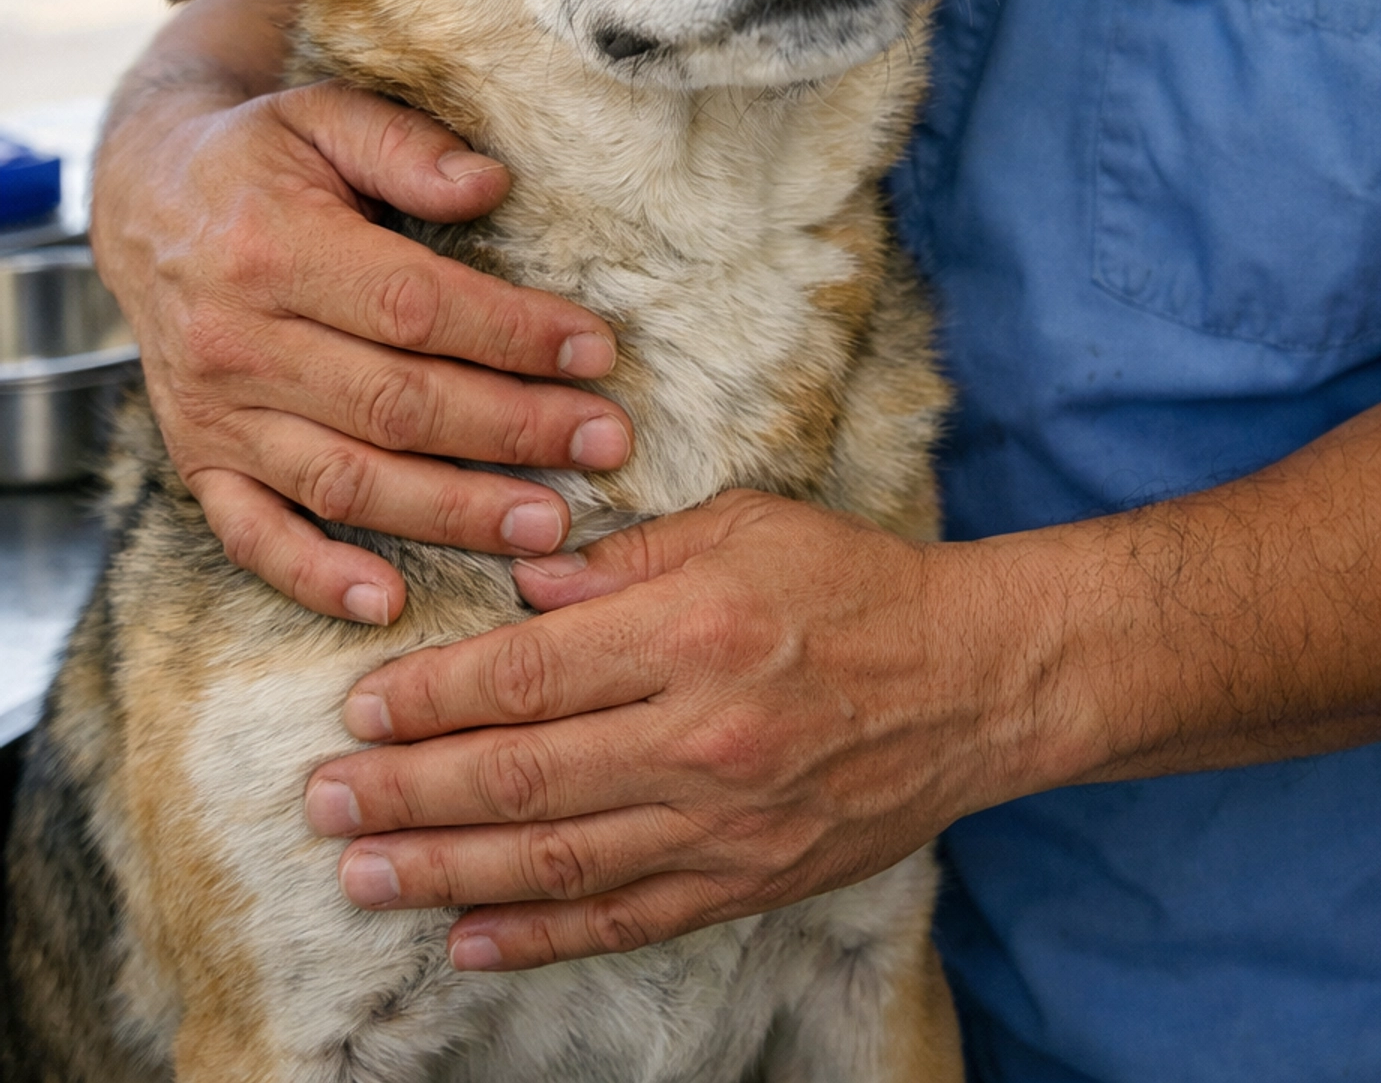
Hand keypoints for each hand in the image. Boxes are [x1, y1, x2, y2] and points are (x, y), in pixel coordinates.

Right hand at [92, 0, 631, 624]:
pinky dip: (315, 576)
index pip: (414, 306)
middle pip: (394, 403)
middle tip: (604, 444)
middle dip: (512, 429)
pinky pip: (252, 535)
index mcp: (273, 249)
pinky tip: (389, 601)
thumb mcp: (323, 114)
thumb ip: (405, 145)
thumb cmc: (261, 156)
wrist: (147, 198)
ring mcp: (214, 413)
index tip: (596, 351)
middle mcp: (238, 341)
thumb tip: (491, 183)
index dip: (510, 334)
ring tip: (545, 526)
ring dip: (450, 512)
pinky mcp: (198, 460)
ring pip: (343, 478)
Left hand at [303, 492, 1013, 969]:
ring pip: (555, 861)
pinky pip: (626, 920)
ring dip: (445, 872)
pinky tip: (467, 940)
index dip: (431, 696)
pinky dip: (539, 937)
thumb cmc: (854, 583)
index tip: (361, 706)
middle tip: (324, 802)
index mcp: (692, 630)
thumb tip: (525, 581)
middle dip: (406, 791)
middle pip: (521, 776)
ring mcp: (723, 823)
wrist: (972, 681)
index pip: (528, 673)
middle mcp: (699, 735)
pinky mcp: (748, 879)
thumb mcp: (746, 525)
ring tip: (363, 875)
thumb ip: (628, 558)